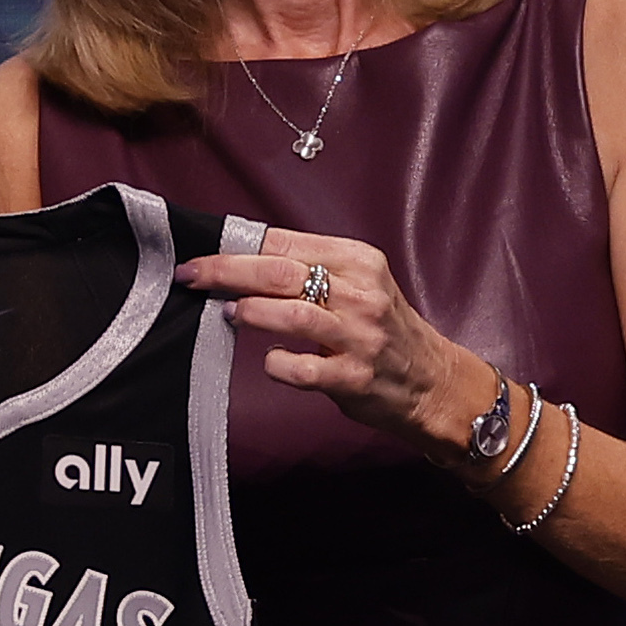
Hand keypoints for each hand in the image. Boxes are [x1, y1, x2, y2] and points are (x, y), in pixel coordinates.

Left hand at [176, 226, 494, 466]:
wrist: (433, 382)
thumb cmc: (384, 330)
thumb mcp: (359, 284)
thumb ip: (310, 270)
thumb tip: (240, 260)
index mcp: (358, 259)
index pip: (284, 243)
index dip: (234, 248)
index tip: (199, 257)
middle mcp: (360, 292)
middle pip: (279, 273)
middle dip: (226, 273)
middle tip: (192, 278)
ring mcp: (359, 335)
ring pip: (290, 314)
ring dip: (250, 313)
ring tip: (230, 314)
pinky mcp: (353, 376)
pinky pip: (301, 368)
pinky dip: (277, 363)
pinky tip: (271, 361)